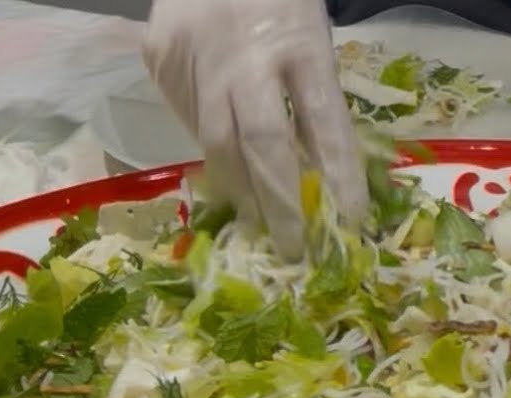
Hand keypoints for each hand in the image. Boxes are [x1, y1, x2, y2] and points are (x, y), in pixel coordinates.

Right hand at [142, 0, 368, 260]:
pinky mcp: (160, 60)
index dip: (339, 177)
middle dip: (280, 203)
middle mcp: (245, 57)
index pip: (326, 123)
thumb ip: (318, 96)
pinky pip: (187, 120)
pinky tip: (225, 172)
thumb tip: (328, 173)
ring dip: (241, 190)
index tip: (350, 221)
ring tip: (258, 224)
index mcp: (300, 44)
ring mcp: (195, 59)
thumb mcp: (312, 35)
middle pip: (263, 143)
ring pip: (216, 142)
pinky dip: (210, 151)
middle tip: (295, 248)